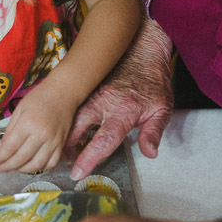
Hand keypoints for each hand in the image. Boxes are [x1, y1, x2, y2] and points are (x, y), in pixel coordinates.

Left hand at [0, 83, 77, 173]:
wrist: (64, 93)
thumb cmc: (40, 97)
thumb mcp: (19, 110)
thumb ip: (10, 130)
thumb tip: (1, 149)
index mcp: (28, 124)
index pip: (10, 147)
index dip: (0, 158)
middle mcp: (42, 135)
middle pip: (22, 158)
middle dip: (8, 166)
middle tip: (0, 168)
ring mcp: (53, 141)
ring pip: (36, 165)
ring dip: (23, 170)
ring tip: (14, 167)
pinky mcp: (62, 144)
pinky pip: (51, 163)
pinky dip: (40, 167)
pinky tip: (32, 164)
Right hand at [65, 21, 173, 179]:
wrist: (143, 49)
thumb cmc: (153, 81)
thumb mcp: (162, 108)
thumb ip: (154, 132)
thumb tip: (150, 153)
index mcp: (122, 112)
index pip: (104, 140)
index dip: (89, 159)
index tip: (78, 173)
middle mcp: (102, 103)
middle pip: (76, 127)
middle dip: (65, 146)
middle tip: (61, 160)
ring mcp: (91, 93)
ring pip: (69, 115)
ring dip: (62, 132)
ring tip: (60, 147)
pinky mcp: (85, 87)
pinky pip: (70, 104)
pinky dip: (63, 117)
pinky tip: (61, 128)